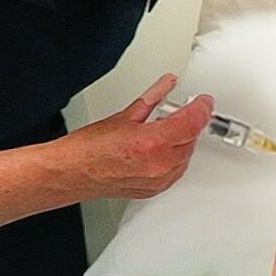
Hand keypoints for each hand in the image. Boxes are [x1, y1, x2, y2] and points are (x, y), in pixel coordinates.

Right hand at [54, 74, 212, 199]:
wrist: (71, 173)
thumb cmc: (88, 149)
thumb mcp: (125, 115)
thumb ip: (152, 99)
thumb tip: (166, 85)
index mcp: (153, 142)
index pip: (193, 121)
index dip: (202, 108)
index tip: (204, 101)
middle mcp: (160, 163)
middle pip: (192, 138)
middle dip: (188, 123)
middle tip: (175, 113)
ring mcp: (158, 180)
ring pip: (186, 155)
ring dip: (181, 141)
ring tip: (162, 131)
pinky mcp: (155, 190)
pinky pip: (176, 171)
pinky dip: (174, 158)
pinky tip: (160, 149)